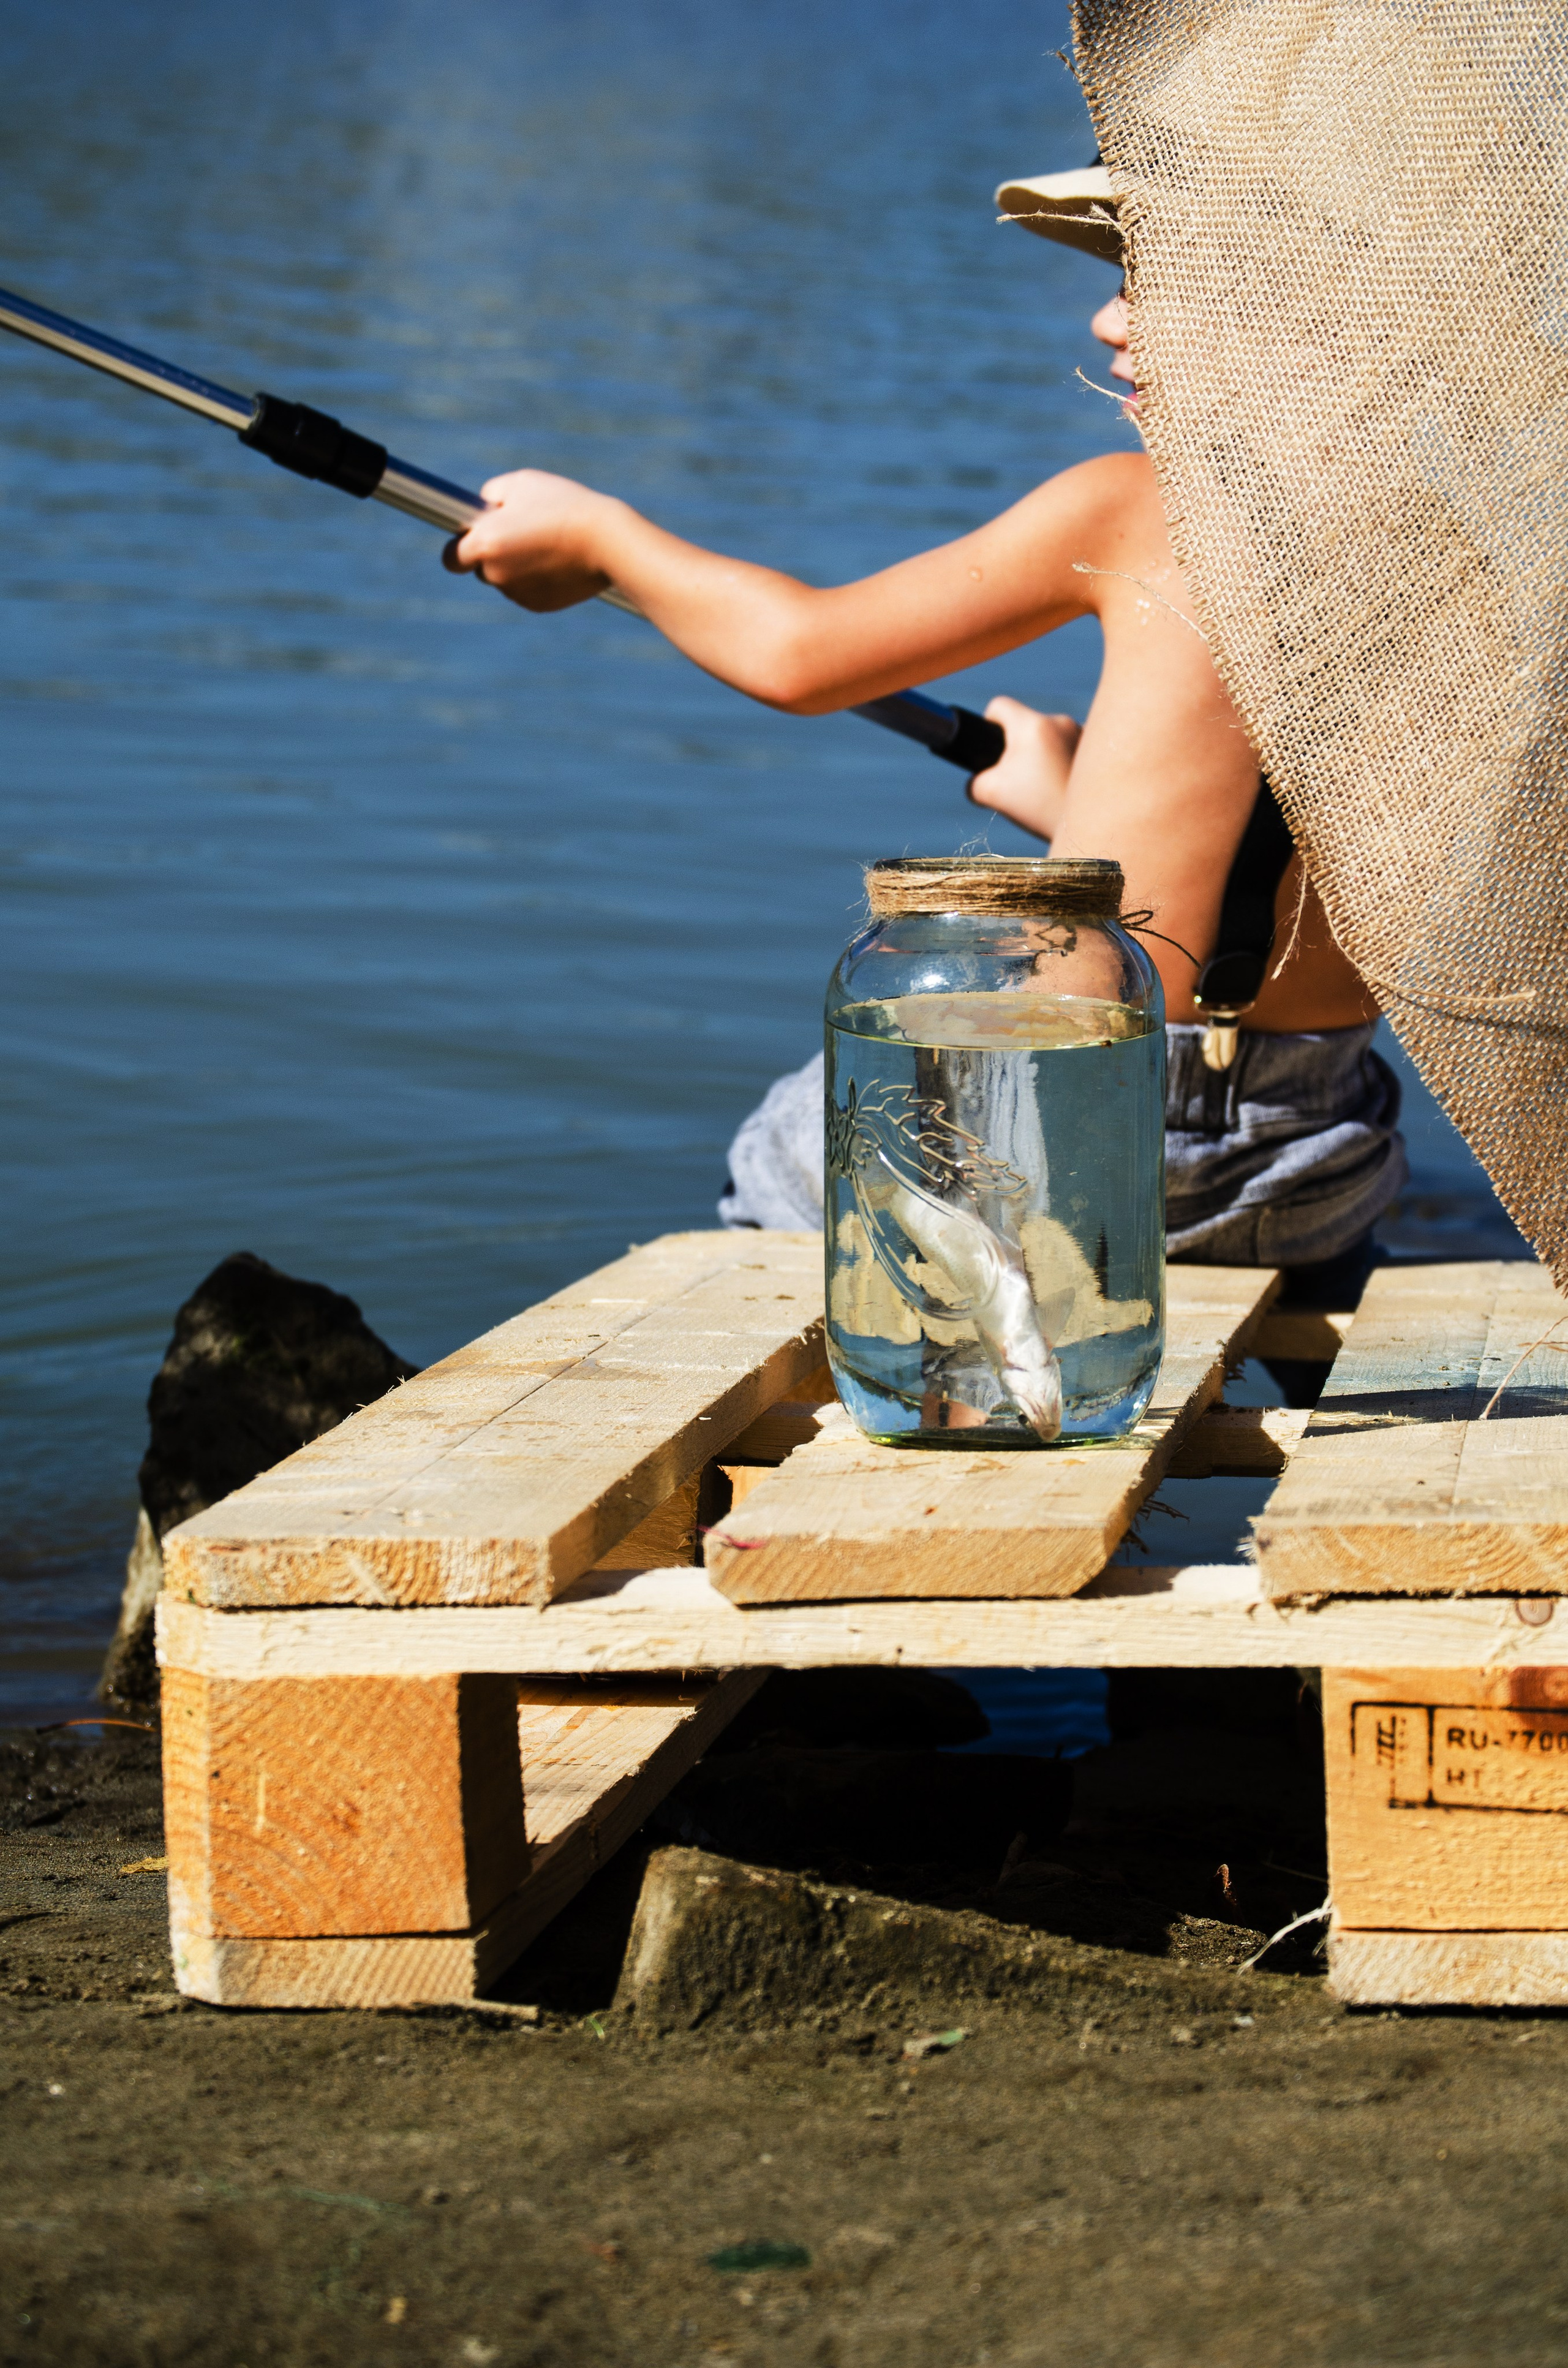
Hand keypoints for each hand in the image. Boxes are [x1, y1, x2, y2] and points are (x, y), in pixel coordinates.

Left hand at [442, 469, 621, 610]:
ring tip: (546, 541)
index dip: (460, 547)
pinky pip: (527, 590)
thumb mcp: (521, 483)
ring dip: (517, 565)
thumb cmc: (562, 505)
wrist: (607, 541)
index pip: (451, 558)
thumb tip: (484, 509)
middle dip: (494, 553)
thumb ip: (491, 496)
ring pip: (506, 580)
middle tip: (520, 531)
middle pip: (481, 569)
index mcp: (484, 544)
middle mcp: (495, 575)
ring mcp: (517, 594)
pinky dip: (536, 578)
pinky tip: (557, 559)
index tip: (474, 536)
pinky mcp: (538, 606)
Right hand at [965, 695, 1081, 840]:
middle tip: (1018, 777)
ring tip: (1044, 784)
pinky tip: (1063, 782)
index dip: (988, 723)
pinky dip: (1062, 759)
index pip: (999, 706)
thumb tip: (977, 779)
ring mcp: (1081, 731)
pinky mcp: (1098, 746)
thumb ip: (974, 781)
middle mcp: (1058, 721)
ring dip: (1042, 753)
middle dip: (1016, 747)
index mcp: (1030, 725)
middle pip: (1025, 723)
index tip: (992, 746)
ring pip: (1049, 735)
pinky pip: (1069, 744)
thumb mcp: (992, 795)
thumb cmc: (1040, 807)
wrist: (1089, 825)